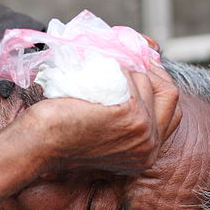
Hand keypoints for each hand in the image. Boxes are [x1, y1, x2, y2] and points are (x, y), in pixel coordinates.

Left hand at [19, 63, 181, 175]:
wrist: (38, 143)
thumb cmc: (59, 132)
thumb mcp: (101, 130)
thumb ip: (122, 114)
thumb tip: (138, 72)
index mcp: (145, 155)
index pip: (171, 113)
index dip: (158, 85)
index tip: (142, 66)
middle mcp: (150, 148)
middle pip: (169, 95)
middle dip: (153, 70)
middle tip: (131, 54)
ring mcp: (144, 133)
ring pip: (149, 82)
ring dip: (126, 66)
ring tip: (103, 63)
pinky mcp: (132, 116)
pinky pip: (133, 77)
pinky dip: (117, 65)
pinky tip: (98, 65)